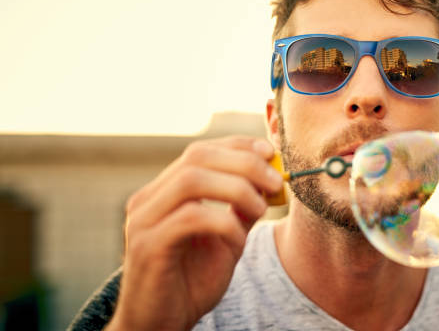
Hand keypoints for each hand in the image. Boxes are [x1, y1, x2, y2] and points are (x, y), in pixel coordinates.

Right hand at [106, 137, 281, 330]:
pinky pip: (191, 218)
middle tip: (274, 181)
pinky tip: (237, 240)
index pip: (200, 150)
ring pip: (192, 180)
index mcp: (163, 192)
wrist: (161, 326)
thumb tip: (271, 177)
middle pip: (196, 157)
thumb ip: (241, 207)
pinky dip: (224, 223)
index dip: (238, 146)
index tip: (270, 152)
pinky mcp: (147, 246)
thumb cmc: (191, 282)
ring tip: (259, 209)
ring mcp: (143, 221)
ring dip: (237, 188)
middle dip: (243, 163)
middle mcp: (148, 200)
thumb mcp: (225, 237)